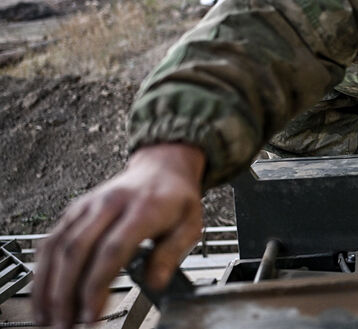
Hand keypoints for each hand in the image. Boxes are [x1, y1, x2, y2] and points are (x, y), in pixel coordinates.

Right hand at [31, 143, 205, 327]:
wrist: (162, 168)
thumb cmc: (177, 199)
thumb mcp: (191, 226)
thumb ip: (172, 254)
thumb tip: (156, 283)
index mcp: (143, 208)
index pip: (112, 249)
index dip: (97, 284)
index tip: (92, 313)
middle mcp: (110, 204)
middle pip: (77, 249)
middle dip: (66, 293)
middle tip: (65, 325)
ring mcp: (88, 205)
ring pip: (58, 245)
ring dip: (48, 285)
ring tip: (49, 317)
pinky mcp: (75, 210)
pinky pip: (52, 239)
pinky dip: (43, 269)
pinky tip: (43, 293)